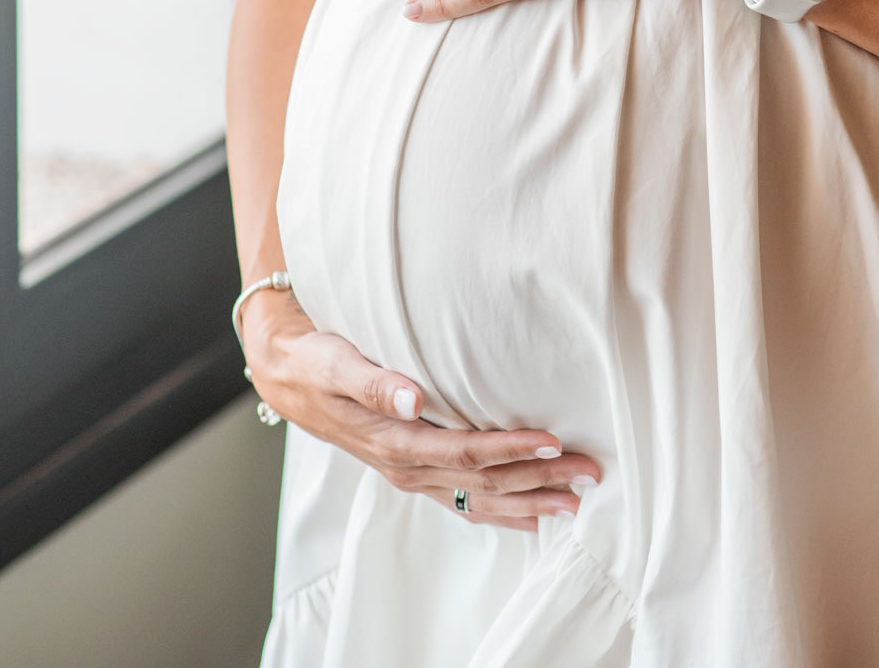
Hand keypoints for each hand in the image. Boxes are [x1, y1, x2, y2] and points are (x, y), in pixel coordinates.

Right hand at [241, 297, 600, 530]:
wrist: (289, 377)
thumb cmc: (318, 361)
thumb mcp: (340, 362)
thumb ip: (377, 381)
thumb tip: (414, 396)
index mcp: (396, 441)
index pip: (466, 451)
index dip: (511, 449)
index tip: (552, 443)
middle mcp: (407, 466)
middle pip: (483, 481)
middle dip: (538, 480)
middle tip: (589, 474)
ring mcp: (411, 474)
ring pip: (478, 498)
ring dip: (528, 501)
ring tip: (574, 502)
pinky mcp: (413, 471)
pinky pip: (461, 501)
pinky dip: (498, 511)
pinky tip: (529, 517)